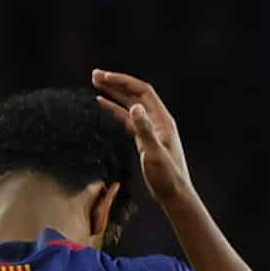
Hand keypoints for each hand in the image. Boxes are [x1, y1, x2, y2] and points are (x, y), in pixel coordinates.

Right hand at [92, 70, 192, 205]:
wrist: (174, 195)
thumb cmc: (168, 177)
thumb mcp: (154, 153)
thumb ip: (144, 130)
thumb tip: (135, 107)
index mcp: (162, 120)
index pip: (142, 91)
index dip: (123, 81)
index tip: (104, 77)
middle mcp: (157, 121)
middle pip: (135, 94)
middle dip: (116, 83)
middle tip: (95, 75)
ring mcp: (150, 129)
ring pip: (130, 105)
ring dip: (114, 94)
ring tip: (96, 84)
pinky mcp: (144, 139)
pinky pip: (127, 119)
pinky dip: (114, 110)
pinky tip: (102, 105)